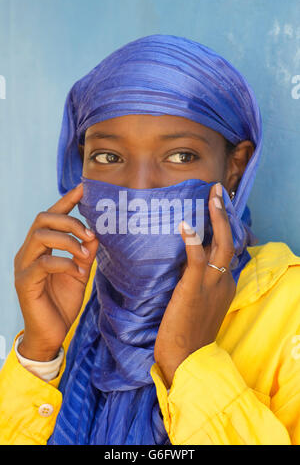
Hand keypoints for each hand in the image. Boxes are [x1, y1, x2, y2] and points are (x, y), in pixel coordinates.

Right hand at [14, 183, 98, 360]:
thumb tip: (96, 234)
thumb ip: (85, 253)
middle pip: (42, 219)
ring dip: (68, 241)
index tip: (83, 188)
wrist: (51, 334)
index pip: (51, 217)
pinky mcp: (25, 282)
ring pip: (40, 236)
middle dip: (69, 221)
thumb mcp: (79, 273)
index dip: (66, 201)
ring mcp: (24, 266)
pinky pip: (44, 263)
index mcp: (40, 248)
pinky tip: (78, 273)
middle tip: (90, 234)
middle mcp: (28, 252)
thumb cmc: (62, 302)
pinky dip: (65, 263)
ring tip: (86, 254)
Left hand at [154, 183, 235, 387]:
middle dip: (225, 214)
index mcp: (225, 283)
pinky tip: (185, 224)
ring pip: (221, 244)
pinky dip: (193, 239)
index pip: (227, 249)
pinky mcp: (194, 287)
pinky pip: (197, 258)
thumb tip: (183, 263)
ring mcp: (211, 283)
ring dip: (217, 218)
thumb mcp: (197, 304)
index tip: (217, 209)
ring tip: (212, 196)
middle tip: (217, 192)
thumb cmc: (187, 332)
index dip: (224, 228)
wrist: (186, 357)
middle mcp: (224, 280)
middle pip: (230, 241)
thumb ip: (195, 282)